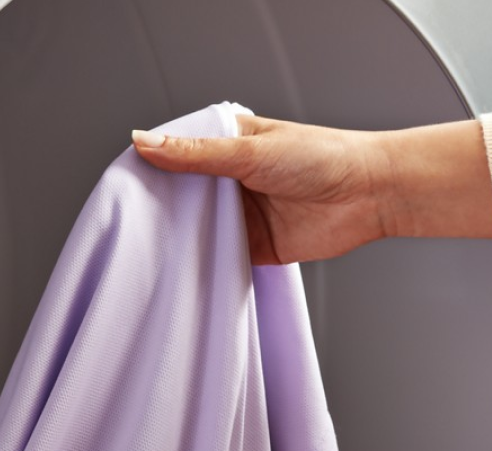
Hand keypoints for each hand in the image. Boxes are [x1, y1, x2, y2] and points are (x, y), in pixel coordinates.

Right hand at [132, 116, 491, 265]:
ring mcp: (243, 214)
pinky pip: (221, 257)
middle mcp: (232, 178)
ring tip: (148, 247)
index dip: (150, 166)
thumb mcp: (251, 150)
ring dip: (181, 237)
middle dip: (161, 208)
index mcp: (228, 142)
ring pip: (199, 228)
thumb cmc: (323, 157)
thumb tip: (144, 142)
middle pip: (183, 194)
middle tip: (128, 221)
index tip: (120, 182)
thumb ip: (196, 153)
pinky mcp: (256, 247)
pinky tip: (182, 268)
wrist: (370, 194)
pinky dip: (205, 263)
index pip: (176, 152)